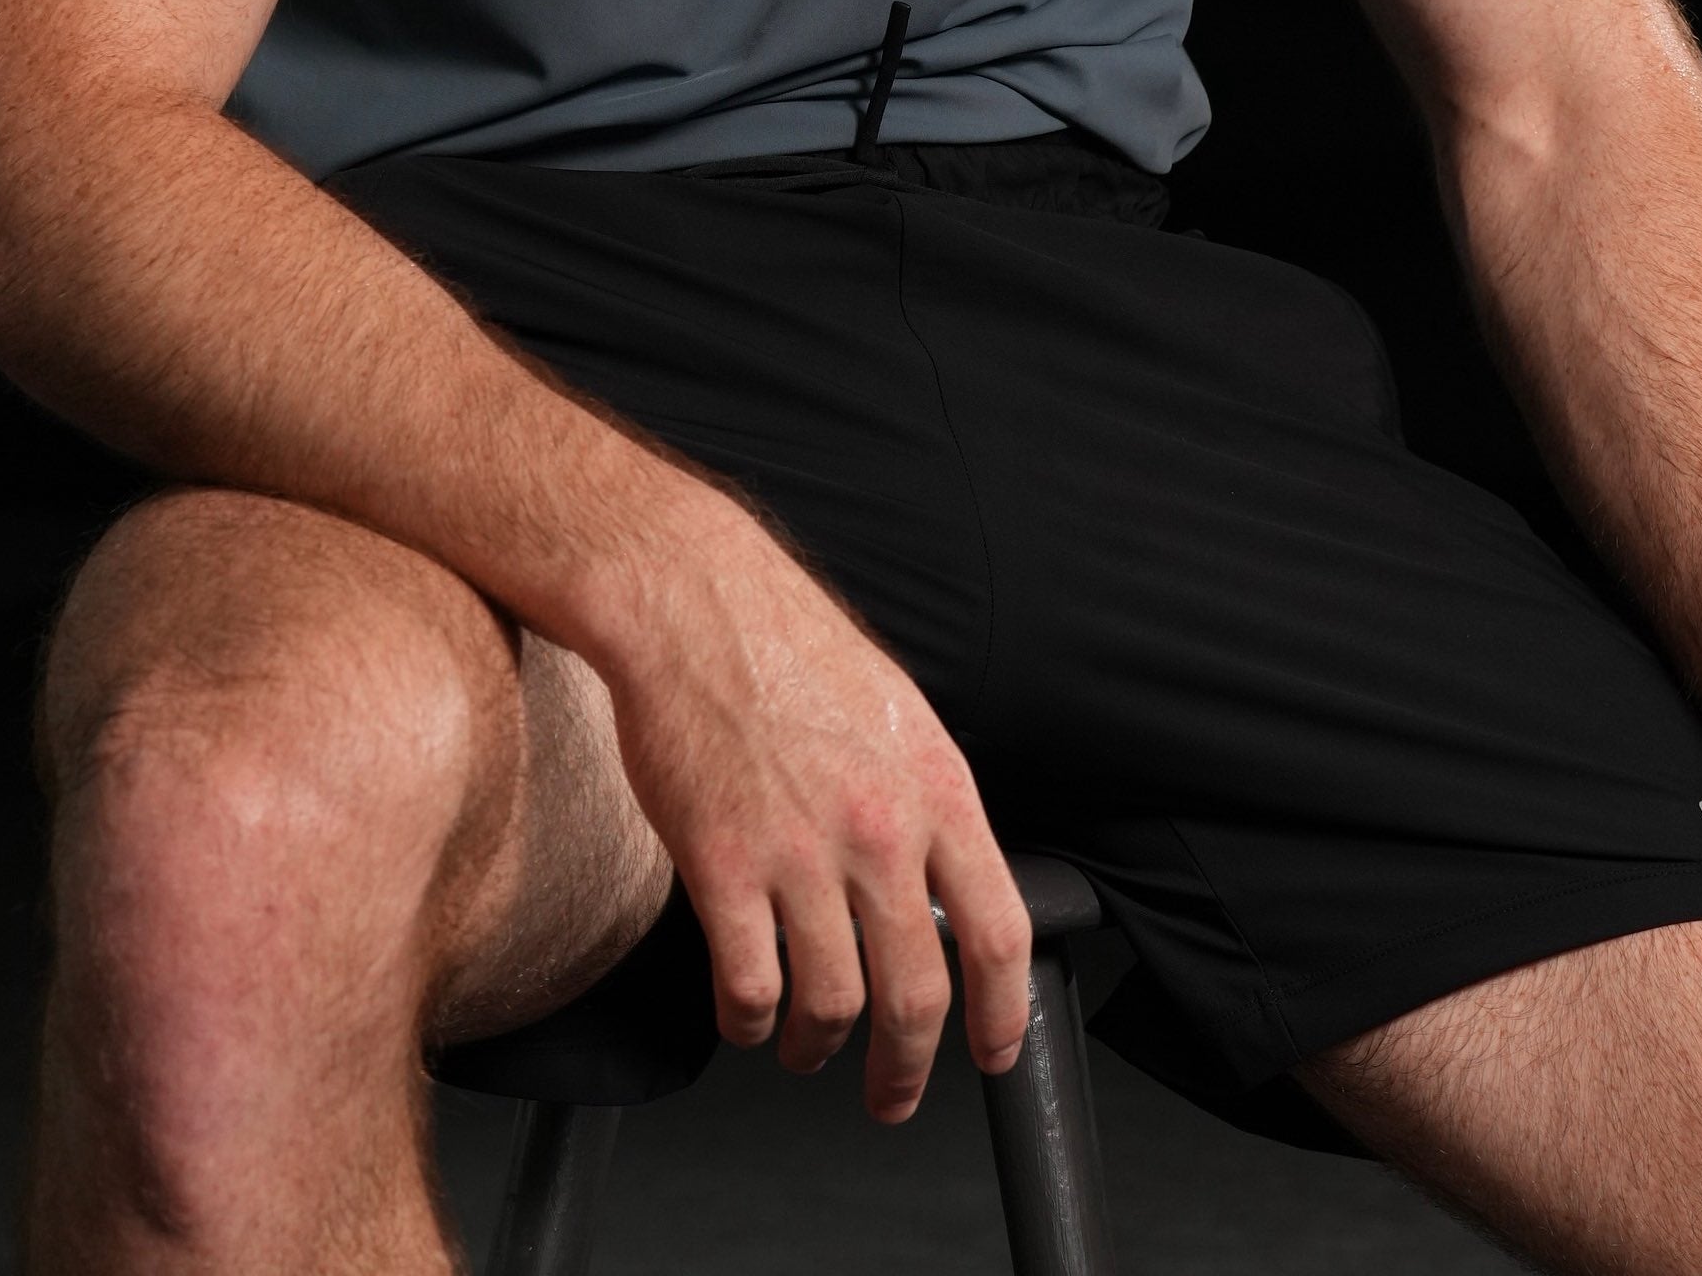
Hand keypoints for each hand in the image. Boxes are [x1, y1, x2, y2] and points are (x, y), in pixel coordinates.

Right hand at [587, 487, 1027, 1123]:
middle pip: (918, 992)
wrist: (698, 605)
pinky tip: (748, 1017)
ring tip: (808, 1052)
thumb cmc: (793, 651)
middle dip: (908, 1068)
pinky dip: (751, 1023)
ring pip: (833, 1004)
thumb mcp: (897, 716)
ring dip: (821, 1050)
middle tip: (893, 1096)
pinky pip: (749, 988)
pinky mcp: (723, 868)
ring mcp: (802, 853)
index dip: (1002, 1012)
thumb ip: (925, 803)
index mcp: (937, 787)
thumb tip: (946, 885)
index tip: (995, 1054)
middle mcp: (880, 828)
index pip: (1000, 928)